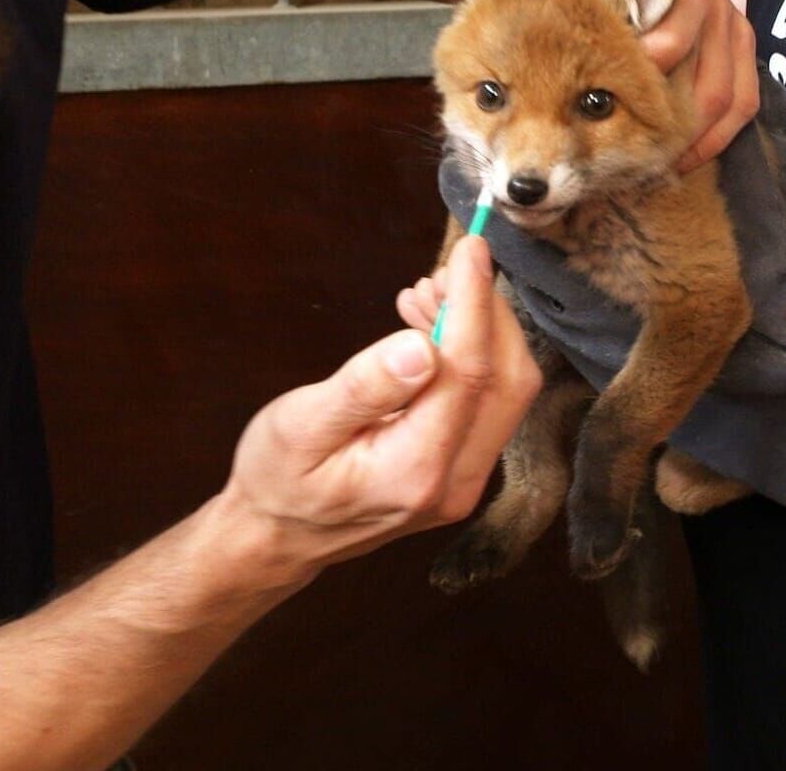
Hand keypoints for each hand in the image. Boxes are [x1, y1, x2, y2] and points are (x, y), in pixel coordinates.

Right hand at [216, 235, 540, 585]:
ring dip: (479, 332)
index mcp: (415, 470)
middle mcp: (455, 483)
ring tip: (425, 295)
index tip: (471, 249)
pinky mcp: (463, 471)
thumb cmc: (278, 479)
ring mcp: (465, 482)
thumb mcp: (299, 425)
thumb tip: (422, 346)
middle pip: (507, 382)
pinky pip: (486, 404)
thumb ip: (363, 388)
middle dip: (486, 313)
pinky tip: (428, 329)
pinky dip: (470, 356)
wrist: (278, 537)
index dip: (475, 303)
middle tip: (442, 271)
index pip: (469, 373)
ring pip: (506, 391)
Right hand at [537, 0, 757, 171]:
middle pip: (725, 93)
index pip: (740, 103)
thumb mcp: (633, 37)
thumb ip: (653, 80)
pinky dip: (665, 44)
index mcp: (722, 35)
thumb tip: (651, 146)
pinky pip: (688, 10)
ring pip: (711, 61)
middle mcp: (722, 13)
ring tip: (636, 117)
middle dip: (688, 132)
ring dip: (674, 97)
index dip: (711, 143)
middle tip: (647, 154)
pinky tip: (637, 59)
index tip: (676, 167)